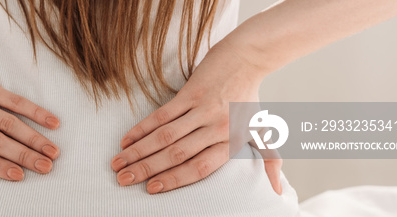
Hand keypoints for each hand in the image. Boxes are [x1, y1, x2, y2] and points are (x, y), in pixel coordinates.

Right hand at [110, 43, 282, 194]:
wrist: (247, 57)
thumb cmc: (251, 97)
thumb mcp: (263, 130)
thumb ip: (270, 160)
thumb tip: (278, 191)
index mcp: (231, 142)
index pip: (199, 168)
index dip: (174, 180)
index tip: (151, 189)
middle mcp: (216, 128)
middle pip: (176, 154)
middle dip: (147, 169)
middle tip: (123, 180)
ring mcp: (202, 109)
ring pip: (165, 136)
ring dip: (138, 151)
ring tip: (118, 163)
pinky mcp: (191, 93)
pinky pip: (161, 115)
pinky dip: (141, 128)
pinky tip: (127, 140)